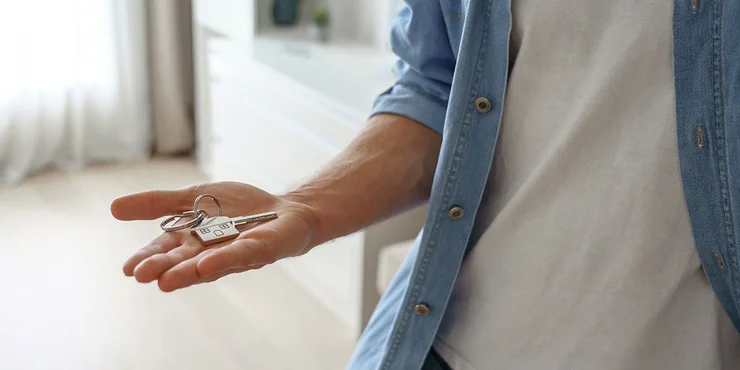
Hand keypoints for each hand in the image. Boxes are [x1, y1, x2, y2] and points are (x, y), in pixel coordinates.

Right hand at [110, 181, 317, 291]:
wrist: (285, 209)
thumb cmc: (239, 208)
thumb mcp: (192, 197)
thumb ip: (157, 203)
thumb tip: (113, 208)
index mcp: (191, 240)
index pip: (164, 251)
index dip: (147, 259)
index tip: (128, 269)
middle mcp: (208, 252)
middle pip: (182, 262)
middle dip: (163, 269)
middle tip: (141, 276)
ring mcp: (233, 253)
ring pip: (207, 264)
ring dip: (186, 273)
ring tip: (164, 282)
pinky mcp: (258, 249)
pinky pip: (240, 254)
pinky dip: (224, 259)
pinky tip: (206, 264)